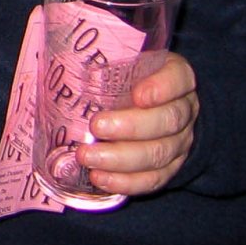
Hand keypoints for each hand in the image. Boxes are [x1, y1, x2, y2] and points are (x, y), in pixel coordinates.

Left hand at [81, 52, 197, 195]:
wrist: (158, 110)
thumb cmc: (132, 80)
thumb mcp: (127, 63)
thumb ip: (108, 62)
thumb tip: (61, 65)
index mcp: (177, 78)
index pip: (179, 79)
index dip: (162, 88)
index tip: (138, 95)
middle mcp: (184, 111)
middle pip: (167, 122)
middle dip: (130, 127)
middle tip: (96, 127)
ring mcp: (179, 143)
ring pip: (158, 154)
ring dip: (119, 159)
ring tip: (86, 157)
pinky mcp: (168, 169)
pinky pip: (152, 180)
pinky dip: (124, 182)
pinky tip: (99, 177)